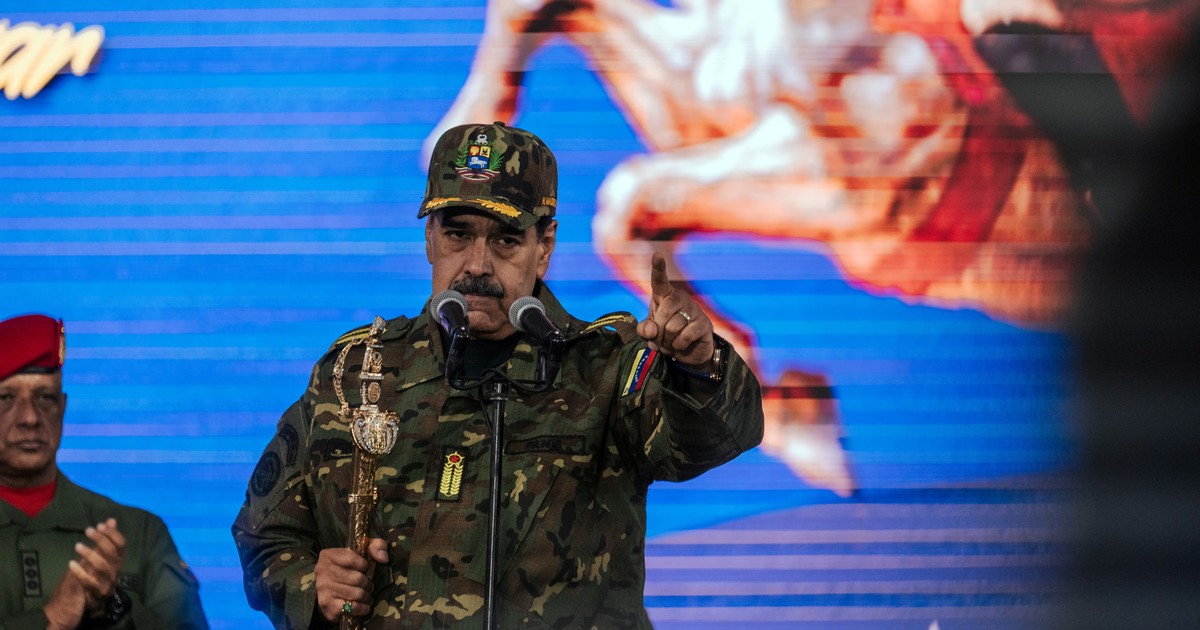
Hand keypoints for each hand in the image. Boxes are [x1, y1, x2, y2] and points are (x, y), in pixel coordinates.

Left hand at [44, 518, 125, 628]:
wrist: (90, 602)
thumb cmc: (94, 574)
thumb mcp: (100, 556)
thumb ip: (106, 539)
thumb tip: (111, 520)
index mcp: (118, 560)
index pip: (121, 544)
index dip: (113, 534)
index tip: (100, 525)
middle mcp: (116, 570)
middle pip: (112, 553)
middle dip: (101, 540)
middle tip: (88, 530)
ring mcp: (108, 582)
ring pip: (103, 566)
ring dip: (90, 554)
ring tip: (77, 545)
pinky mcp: (97, 593)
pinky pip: (89, 582)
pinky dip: (80, 572)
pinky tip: (71, 563)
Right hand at [315, 538, 388, 621]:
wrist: (330, 593)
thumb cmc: (351, 569)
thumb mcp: (363, 552)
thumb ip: (377, 546)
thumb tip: (383, 558)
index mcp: (328, 555)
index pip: (353, 558)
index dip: (364, 565)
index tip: (365, 569)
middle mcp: (322, 571)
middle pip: (357, 578)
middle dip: (368, 583)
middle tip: (367, 585)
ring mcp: (323, 589)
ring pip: (357, 594)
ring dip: (366, 596)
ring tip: (366, 595)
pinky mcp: (327, 606)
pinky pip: (353, 607)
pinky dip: (363, 608)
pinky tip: (363, 605)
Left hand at [637, 252, 715, 368]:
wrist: (687, 352)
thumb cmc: (665, 336)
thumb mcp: (649, 333)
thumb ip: (644, 330)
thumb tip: (652, 331)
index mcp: (665, 296)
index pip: (660, 281)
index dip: (658, 268)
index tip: (657, 254)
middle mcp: (681, 298)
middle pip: (665, 311)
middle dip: (658, 331)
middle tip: (659, 340)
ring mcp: (694, 309)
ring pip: (673, 327)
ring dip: (667, 341)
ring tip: (670, 343)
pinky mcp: (704, 323)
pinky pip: (685, 335)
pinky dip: (678, 345)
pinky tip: (681, 346)